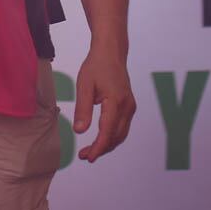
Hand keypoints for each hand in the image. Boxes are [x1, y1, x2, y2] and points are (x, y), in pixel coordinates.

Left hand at [73, 47, 135, 162]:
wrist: (111, 52)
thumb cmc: (96, 66)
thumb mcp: (84, 86)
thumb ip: (83, 109)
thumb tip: (79, 131)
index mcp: (116, 102)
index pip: (108, 132)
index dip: (98, 147)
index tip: (87, 157)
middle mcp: (127, 106)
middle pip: (116, 137)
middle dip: (101, 149)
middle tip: (84, 156)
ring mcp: (130, 107)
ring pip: (121, 134)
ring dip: (107, 144)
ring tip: (90, 151)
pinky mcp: (129, 106)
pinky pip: (122, 127)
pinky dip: (112, 136)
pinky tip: (100, 139)